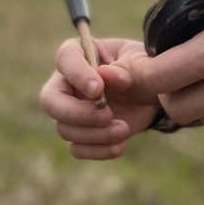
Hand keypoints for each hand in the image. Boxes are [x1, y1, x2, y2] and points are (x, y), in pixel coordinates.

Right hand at [39, 37, 160, 159]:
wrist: (153, 95)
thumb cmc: (143, 68)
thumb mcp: (141, 61)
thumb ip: (125, 67)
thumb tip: (104, 75)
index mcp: (80, 53)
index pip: (65, 59)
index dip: (77, 75)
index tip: (98, 89)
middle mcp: (67, 83)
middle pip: (50, 100)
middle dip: (76, 112)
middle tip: (108, 115)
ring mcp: (70, 110)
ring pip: (64, 128)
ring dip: (94, 134)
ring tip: (124, 129)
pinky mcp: (80, 134)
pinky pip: (77, 148)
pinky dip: (97, 150)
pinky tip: (119, 146)